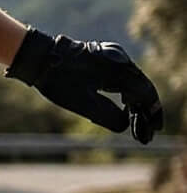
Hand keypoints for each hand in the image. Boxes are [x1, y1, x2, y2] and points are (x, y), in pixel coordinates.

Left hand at [7, 28, 163, 144]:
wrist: (39, 57)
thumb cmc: (58, 81)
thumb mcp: (83, 104)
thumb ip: (108, 116)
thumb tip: (126, 124)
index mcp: (118, 69)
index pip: (145, 94)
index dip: (151, 114)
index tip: (153, 131)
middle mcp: (120, 60)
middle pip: (142, 89)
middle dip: (144, 112)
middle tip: (146, 135)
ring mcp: (113, 57)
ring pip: (133, 83)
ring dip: (136, 104)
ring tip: (137, 127)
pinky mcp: (105, 58)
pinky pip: (123, 78)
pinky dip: (126, 94)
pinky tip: (126, 108)